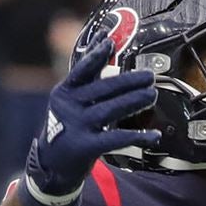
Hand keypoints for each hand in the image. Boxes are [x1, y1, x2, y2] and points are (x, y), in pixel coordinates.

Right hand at [26, 36, 160, 197]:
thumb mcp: (70, 100)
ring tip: (152, 95)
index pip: (81, 71)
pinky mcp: (86, 147)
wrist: (52, 164)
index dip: (95, 56)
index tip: (110, 43)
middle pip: (102, 90)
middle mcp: (69, 107)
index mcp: (65, 92)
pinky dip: (137, 136)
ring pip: (110, 110)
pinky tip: (153, 135)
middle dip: (128, 82)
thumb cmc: (67, 126)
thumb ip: (88, 75)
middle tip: (150, 77)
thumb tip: (104, 41)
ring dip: (134, 102)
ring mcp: (77, 126)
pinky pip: (115, 139)